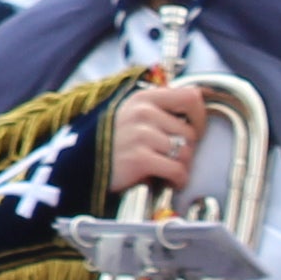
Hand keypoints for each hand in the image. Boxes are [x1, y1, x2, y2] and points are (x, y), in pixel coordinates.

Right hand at [109, 74, 211, 198]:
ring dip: (181, 166)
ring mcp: (140, 135)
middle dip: (187, 150)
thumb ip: (160, 111)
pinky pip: (177, 170)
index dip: (199, 118)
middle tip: (173, 158)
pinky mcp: (140, 159)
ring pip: (186, 153)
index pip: (191, 98)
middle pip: (190, 133)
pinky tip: (169, 181)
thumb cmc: (113, 143)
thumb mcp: (132, 115)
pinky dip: (178, 180)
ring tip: (168, 170)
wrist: (81, 166)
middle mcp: (143, 113)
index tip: (194, 131)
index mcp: (144, 98)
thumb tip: (195, 117)